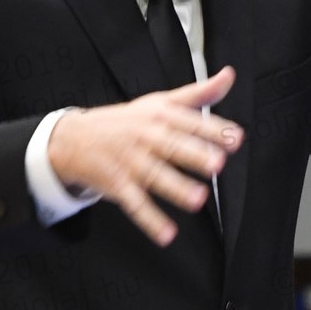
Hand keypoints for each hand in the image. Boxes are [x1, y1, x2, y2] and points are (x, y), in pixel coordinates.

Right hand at [48, 67, 243, 246]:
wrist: (74, 137)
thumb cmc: (128, 120)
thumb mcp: (161, 102)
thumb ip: (198, 94)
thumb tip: (229, 75)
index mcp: (160, 115)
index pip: (189, 121)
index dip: (213, 129)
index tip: (236, 138)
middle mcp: (145, 137)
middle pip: (171, 146)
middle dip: (194, 155)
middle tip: (217, 164)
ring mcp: (130, 162)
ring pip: (155, 176)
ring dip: (176, 189)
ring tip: (198, 200)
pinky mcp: (117, 184)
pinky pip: (135, 204)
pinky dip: (150, 220)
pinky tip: (167, 234)